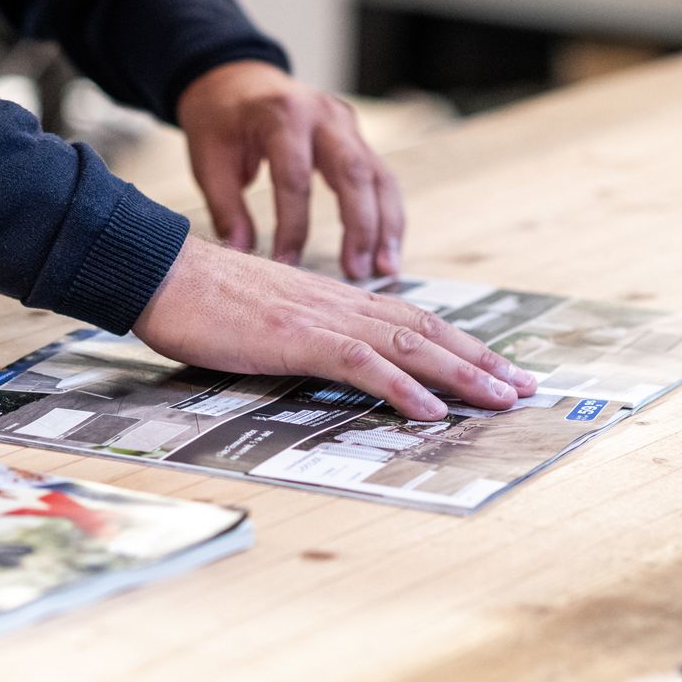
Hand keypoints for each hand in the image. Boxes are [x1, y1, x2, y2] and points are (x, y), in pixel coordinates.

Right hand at [133, 237, 535, 419]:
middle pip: (425, 331)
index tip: (495, 367)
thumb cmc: (200, 299)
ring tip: (500, 399)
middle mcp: (339, 303)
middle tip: (523, 387)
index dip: (458, 344)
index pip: (410, 321)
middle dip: (480, 361)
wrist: (158, 271)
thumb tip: (327, 360)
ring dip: (461, 374)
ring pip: (408, 345)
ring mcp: (320, 317)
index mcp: (333, 300)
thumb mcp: (264, 320)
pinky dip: (401, 388)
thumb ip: (302, 335)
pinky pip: (361, 364)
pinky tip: (430, 409)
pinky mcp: (297, 336)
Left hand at [175, 60, 401, 279]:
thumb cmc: (221, 118)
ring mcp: (346, 123)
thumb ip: (225, 207)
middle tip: (357, 271)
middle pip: (353, 171)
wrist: (235, 78)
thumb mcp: (208, 158)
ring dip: (386, 224)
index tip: (286, 265)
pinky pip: (380, 176)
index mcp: (282, 114)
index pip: (295, 177)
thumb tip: (241, 254)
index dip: (292, 226)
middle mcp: (323, 114)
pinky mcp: (356, 136)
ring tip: (385, 267)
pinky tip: (387, 247)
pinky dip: (387, 213)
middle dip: (360, 226)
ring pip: (379, 175)